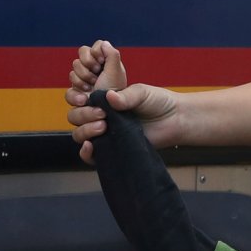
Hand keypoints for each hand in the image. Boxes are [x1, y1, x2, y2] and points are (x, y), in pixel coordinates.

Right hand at [66, 41, 182, 160]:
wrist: (175, 119)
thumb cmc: (158, 102)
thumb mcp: (141, 93)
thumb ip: (125, 96)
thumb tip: (109, 97)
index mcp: (103, 101)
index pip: (79, 101)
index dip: (78, 100)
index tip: (87, 98)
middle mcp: (101, 118)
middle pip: (75, 119)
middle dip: (83, 116)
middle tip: (102, 115)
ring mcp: (105, 135)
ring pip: (80, 136)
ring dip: (85, 131)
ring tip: (103, 127)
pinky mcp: (113, 152)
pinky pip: (93, 157)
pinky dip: (86, 153)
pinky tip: (91, 146)